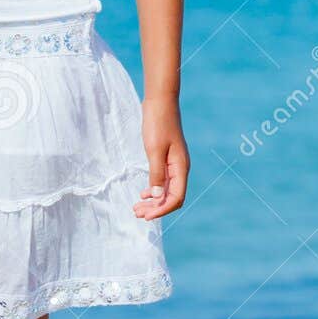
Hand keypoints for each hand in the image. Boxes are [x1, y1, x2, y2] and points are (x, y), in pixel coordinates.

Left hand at [133, 94, 187, 219]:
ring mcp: (174, 164)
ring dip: (153, 201)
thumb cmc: (158, 123)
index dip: (162, 210)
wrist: (160, 102)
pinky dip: (153, 190)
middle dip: (155, 208)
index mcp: (180, 167)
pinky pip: (162, 180)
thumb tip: (156, 197)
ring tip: (137, 208)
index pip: (176, 198)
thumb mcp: (154, 149)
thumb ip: (156, 173)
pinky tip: (143, 194)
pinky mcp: (166, 158)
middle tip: (136, 213)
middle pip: (171, 197)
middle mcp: (180, 168)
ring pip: (165, 190)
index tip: (146, 216)